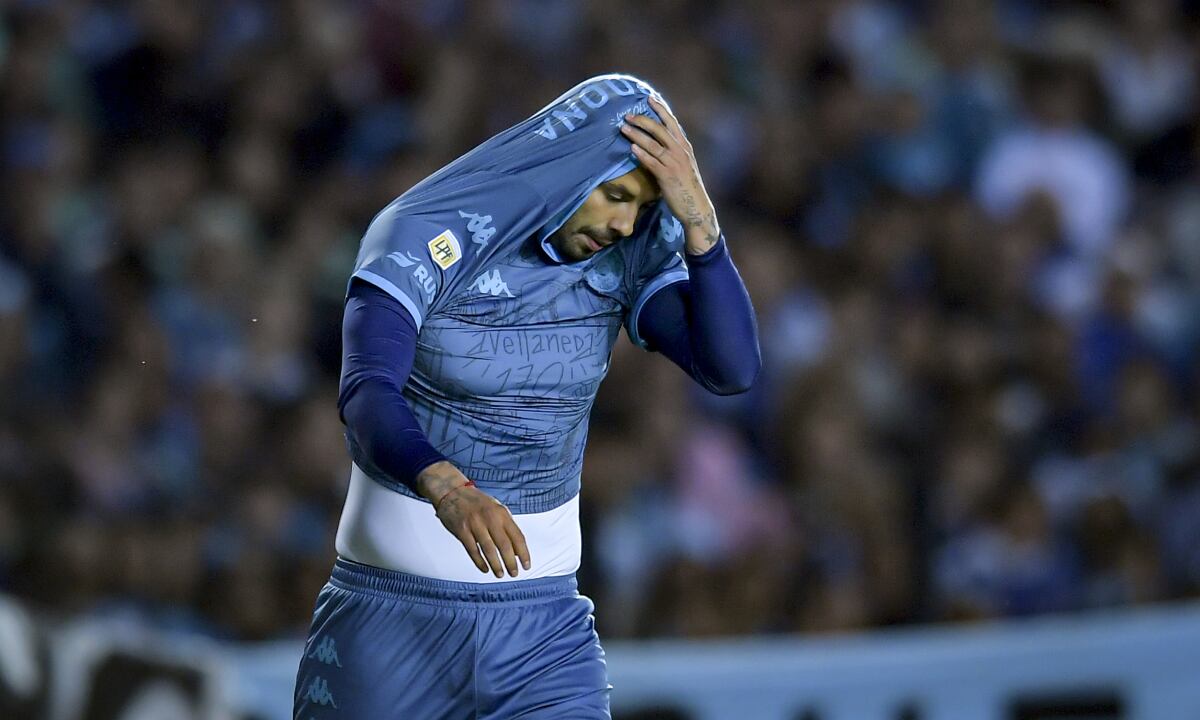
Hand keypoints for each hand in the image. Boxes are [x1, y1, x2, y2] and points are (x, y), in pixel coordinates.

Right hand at [416, 461, 530, 577]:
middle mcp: (490, 518)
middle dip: (511, 562)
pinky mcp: (462, 530)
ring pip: (489, 550)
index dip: (523, 553)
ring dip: (496, 565)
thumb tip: (516, 550)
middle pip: (504, 545)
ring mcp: (475, 524)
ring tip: (500, 574)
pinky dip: (479, 562)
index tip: (526, 564)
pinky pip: (473, 550)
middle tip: (514, 573)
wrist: (452, 491)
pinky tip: (485, 569)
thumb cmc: (476, 501)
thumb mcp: (496, 508)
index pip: (517, 536)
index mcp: (501, 513)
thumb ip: (507, 527)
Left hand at [620, 96, 720, 254]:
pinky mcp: (667, 176)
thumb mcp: (684, 164)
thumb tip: (658, 143)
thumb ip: (673, 152)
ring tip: (624, 128)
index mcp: (684, 146)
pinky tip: (631, 148)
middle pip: (660, 130)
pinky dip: (642, 154)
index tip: (649, 98)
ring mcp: (674, 163)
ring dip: (637, 135)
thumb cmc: (687, 187)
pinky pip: (652, 162)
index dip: (661, 109)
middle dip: (643, 120)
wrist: (696, 207)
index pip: (672, 122)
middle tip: (628, 115)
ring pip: (653, 144)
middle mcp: (680, 151)